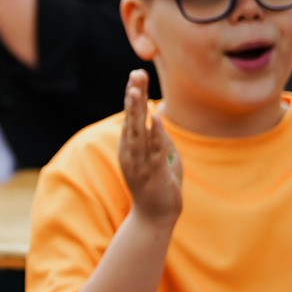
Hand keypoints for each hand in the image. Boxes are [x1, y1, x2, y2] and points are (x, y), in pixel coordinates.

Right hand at [117, 71, 181, 227]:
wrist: (155, 218)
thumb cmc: (159, 187)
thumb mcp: (161, 158)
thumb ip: (160, 140)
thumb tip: (159, 123)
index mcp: (130, 147)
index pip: (131, 116)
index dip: (133, 95)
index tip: (136, 75)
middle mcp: (130, 152)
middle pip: (131, 118)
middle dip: (133, 95)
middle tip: (135, 73)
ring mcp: (139, 163)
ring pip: (137, 131)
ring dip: (136, 110)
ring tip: (136, 91)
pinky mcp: (151, 173)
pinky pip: (153, 149)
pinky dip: (153, 133)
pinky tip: (154, 117)